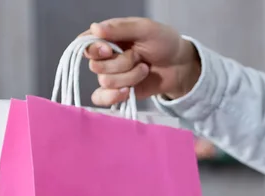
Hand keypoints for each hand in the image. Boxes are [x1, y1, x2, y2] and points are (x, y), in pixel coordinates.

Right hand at [79, 18, 200, 105]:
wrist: (179, 66)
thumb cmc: (163, 42)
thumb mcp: (145, 28)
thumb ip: (119, 28)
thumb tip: (94, 29)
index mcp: (109, 37)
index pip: (86, 44)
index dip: (95, 49)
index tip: (110, 49)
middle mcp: (106, 57)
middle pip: (97, 66)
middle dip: (121, 64)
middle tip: (138, 57)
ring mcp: (111, 76)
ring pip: (106, 82)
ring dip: (129, 77)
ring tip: (144, 69)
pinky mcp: (117, 93)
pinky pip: (101, 99)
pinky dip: (113, 97)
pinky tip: (127, 92)